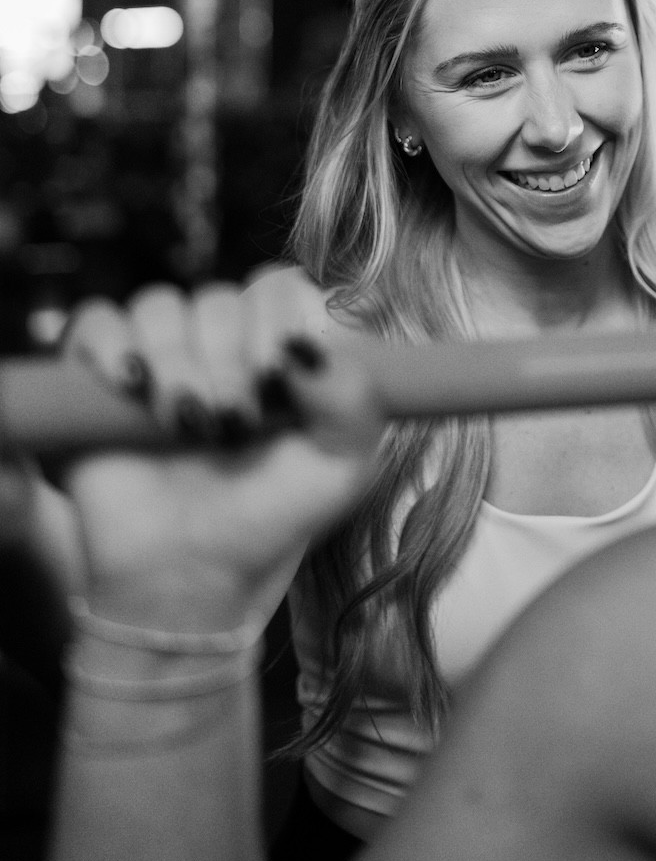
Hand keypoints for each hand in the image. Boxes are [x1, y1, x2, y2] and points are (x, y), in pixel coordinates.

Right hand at [59, 270, 382, 630]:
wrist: (192, 574)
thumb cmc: (272, 515)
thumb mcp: (341, 465)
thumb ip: (353, 397)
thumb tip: (306, 347)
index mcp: (280, 346)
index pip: (280, 287)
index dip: (278, 319)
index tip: (277, 378)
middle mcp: (221, 339)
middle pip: (220, 299)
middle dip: (228, 363)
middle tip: (232, 426)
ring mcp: (159, 353)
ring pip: (161, 307)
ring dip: (176, 363)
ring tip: (184, 425)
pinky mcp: (100, 374)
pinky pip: (98, 320)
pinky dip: (113, 344)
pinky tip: (132, 384)